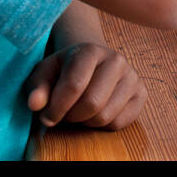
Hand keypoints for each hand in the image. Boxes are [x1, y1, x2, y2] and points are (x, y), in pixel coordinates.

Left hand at [24, 42, 147, 130]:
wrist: (91, 62)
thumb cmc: (64, 70)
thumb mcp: (44, 73)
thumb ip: (37, 88)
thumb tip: (36, 104)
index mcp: (90, 50)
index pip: (74, 86)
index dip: (56, 108)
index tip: (46, 117)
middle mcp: (116, 60)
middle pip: (92, 103)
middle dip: (72, 116)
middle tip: (64, 113)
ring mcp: (132, 76)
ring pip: (105, 116)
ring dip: (86, 122)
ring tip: (79, 110)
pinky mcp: (141, 93)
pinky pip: (119, 123)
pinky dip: (103, 125)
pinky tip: (96, 111)